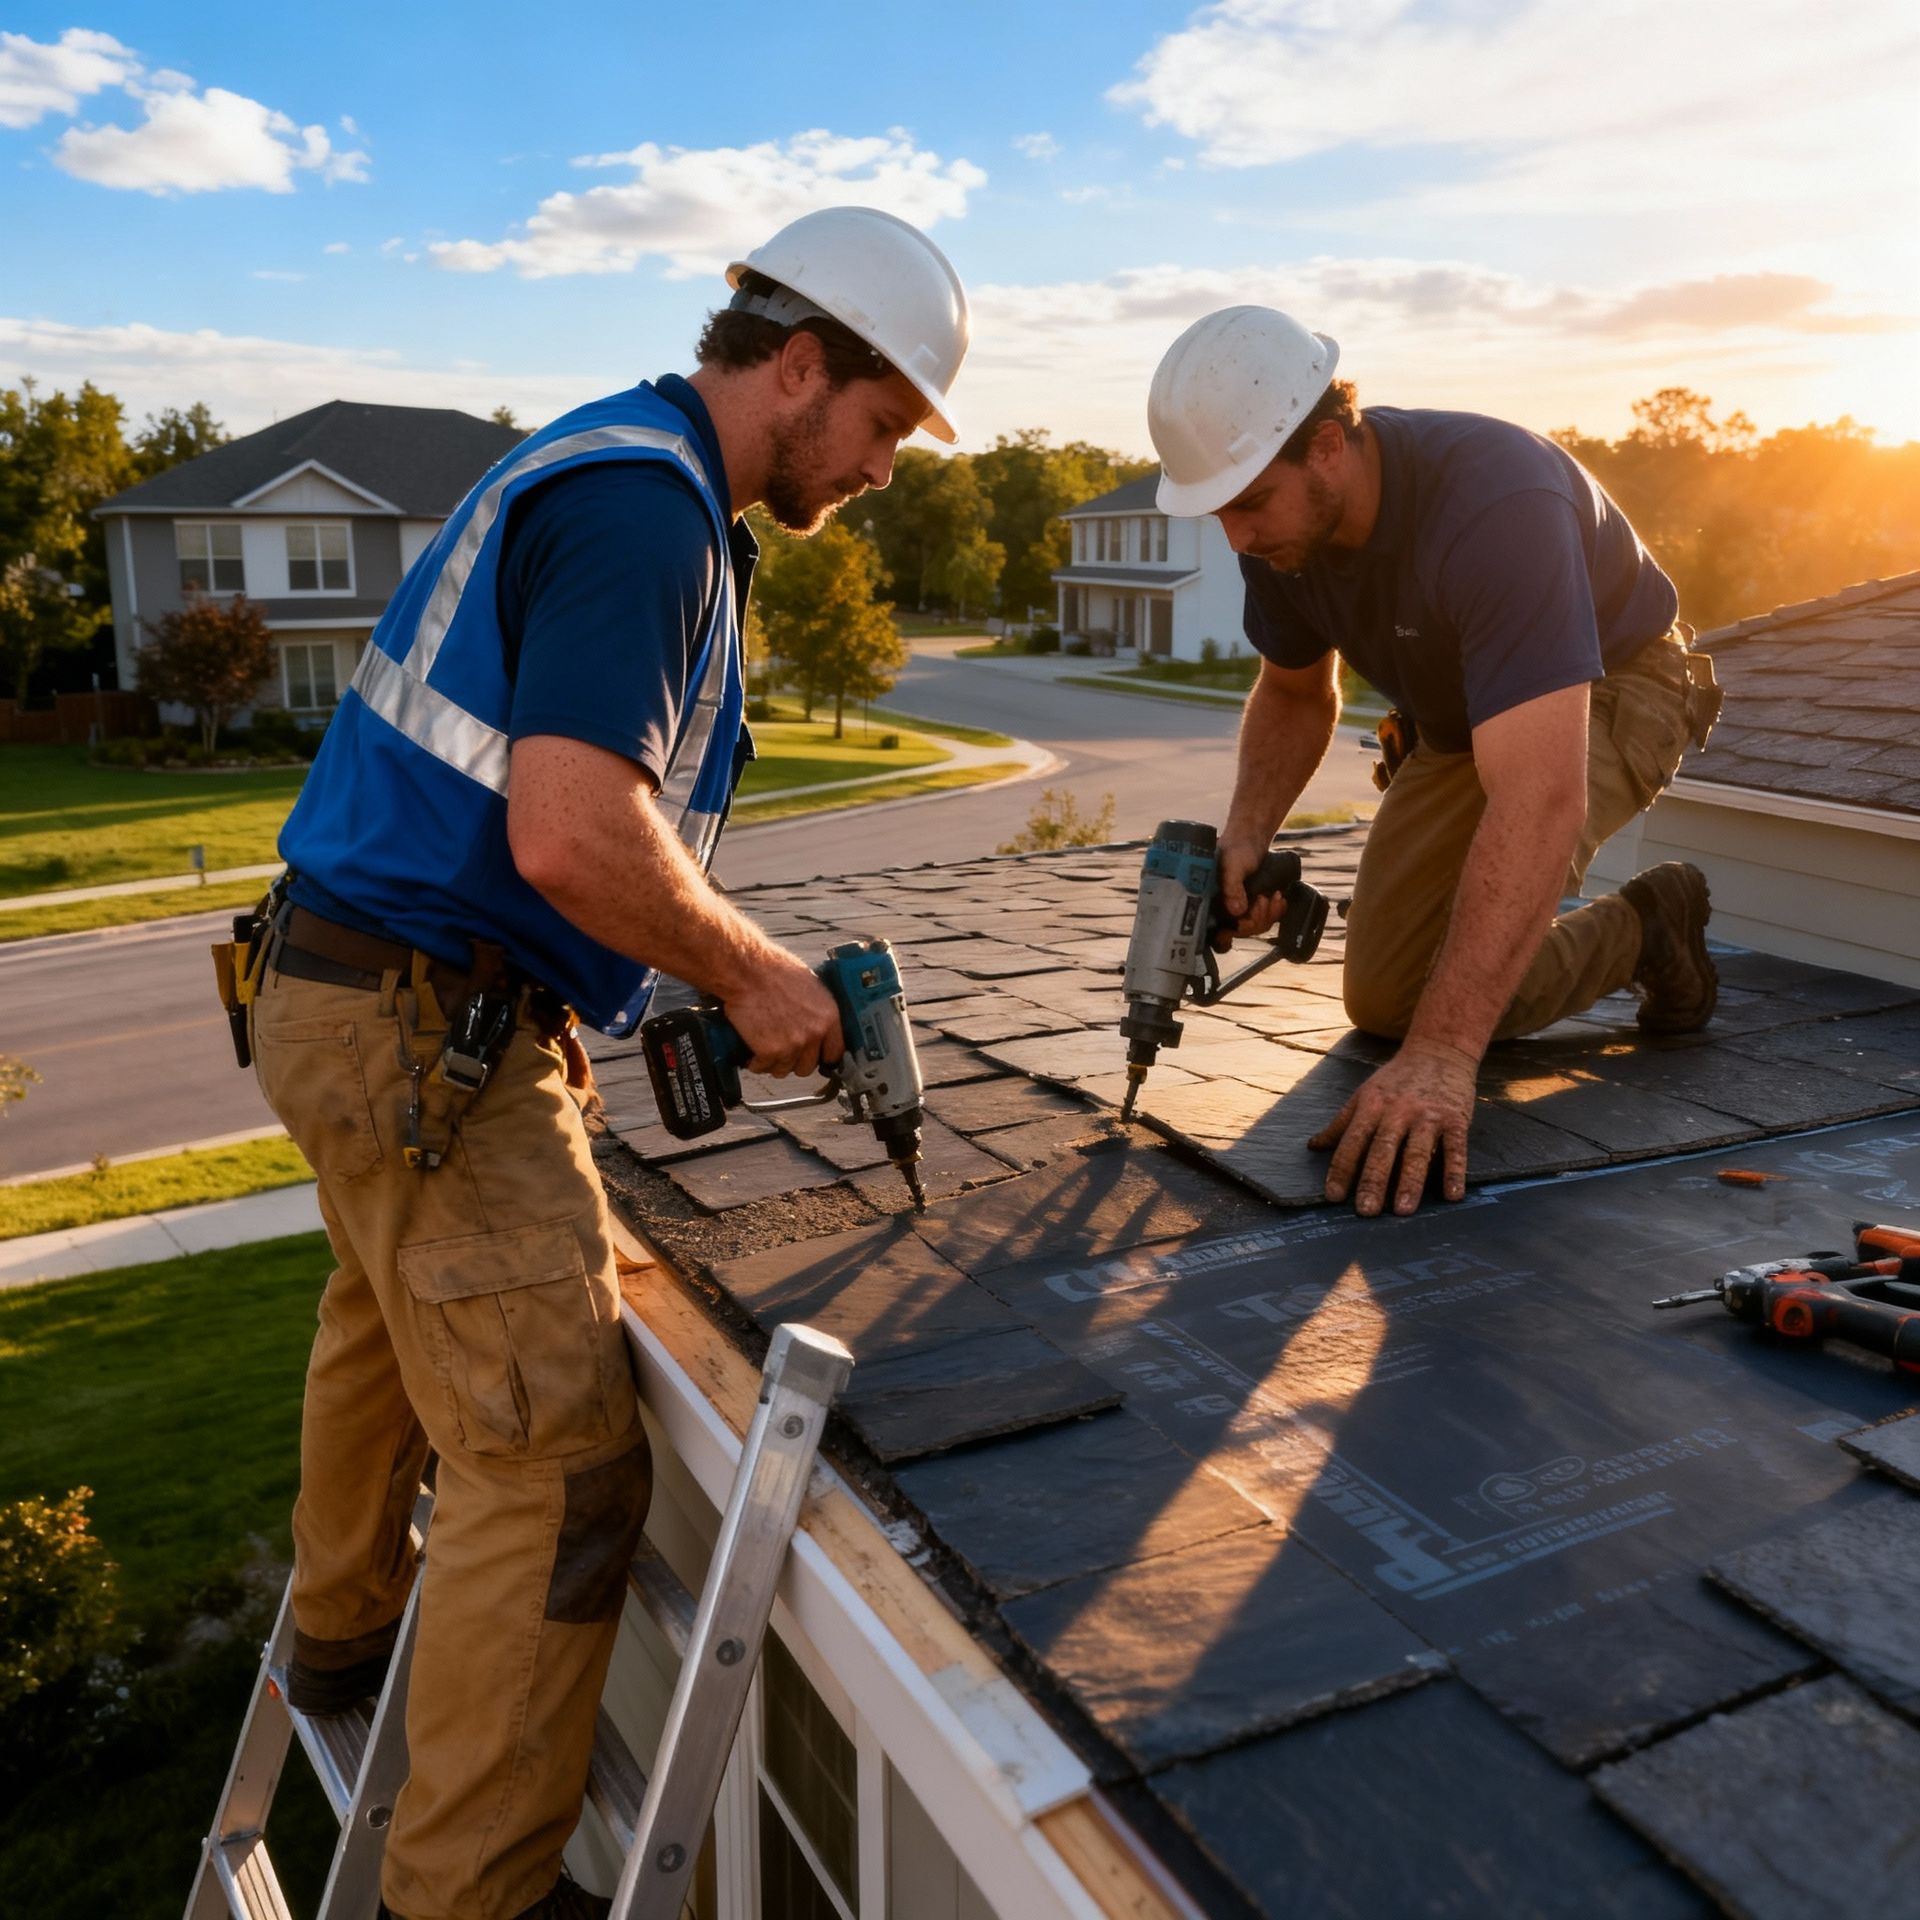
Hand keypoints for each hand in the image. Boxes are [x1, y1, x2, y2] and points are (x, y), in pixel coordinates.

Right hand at [725, 948, 844, 1078]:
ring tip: (764, 1049)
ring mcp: (792, 1045)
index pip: (835, 1053)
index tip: (813, 1057)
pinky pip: (763, 1067)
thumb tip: (816, 1022)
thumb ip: (817, 1010)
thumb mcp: (809, 985)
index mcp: (829, 1017)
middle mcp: (814, 1034)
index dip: (821, 1056)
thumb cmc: (774, 970)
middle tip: (782, 1050)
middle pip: (808, 1066)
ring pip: (784, 1070)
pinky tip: (751, 1052)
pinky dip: (755, 1062)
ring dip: (773, 1062)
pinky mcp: (769, 1051)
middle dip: (794, 1061)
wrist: (747, 971)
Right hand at [1215, 834, 1286, 949]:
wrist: (1250, 836)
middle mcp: (1222, 908)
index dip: (1235, 929)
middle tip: (1263, 899)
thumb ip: (1232, 887)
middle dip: (1257, 918)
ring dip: (1268, 914)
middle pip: (1241, 930)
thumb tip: (1237, 911)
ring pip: (1255, 926)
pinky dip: (1275, 911)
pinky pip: (1265, 918)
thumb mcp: (1232, 866)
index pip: (1219, 931)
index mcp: (1210, 902)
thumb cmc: (1236, 847)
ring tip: (1274, 896)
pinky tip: (1279, 899)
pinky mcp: (1253, 904)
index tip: (1248, 916)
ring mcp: (1238, 907)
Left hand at [1310, 1038, 1478, 1215]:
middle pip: (1383, 1149)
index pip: (1352, 1141)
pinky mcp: (1455, 1119)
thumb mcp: (1365, 1094)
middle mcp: (1398, 1111)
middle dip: (1373, 1181)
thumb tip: (1313, 1147)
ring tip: (1403, 1210)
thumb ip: (1341, 1123)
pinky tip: (1452, 1195)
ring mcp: (1428, 1115)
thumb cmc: (1397, 1079)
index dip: (1341, 1169)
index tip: (1333, 1196)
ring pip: (1417, 1152)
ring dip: (1410, 1182)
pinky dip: (1454, 1171)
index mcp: (1371, 1106)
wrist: (1440, 1051)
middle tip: (1366, 1211)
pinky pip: (1455, 1148)